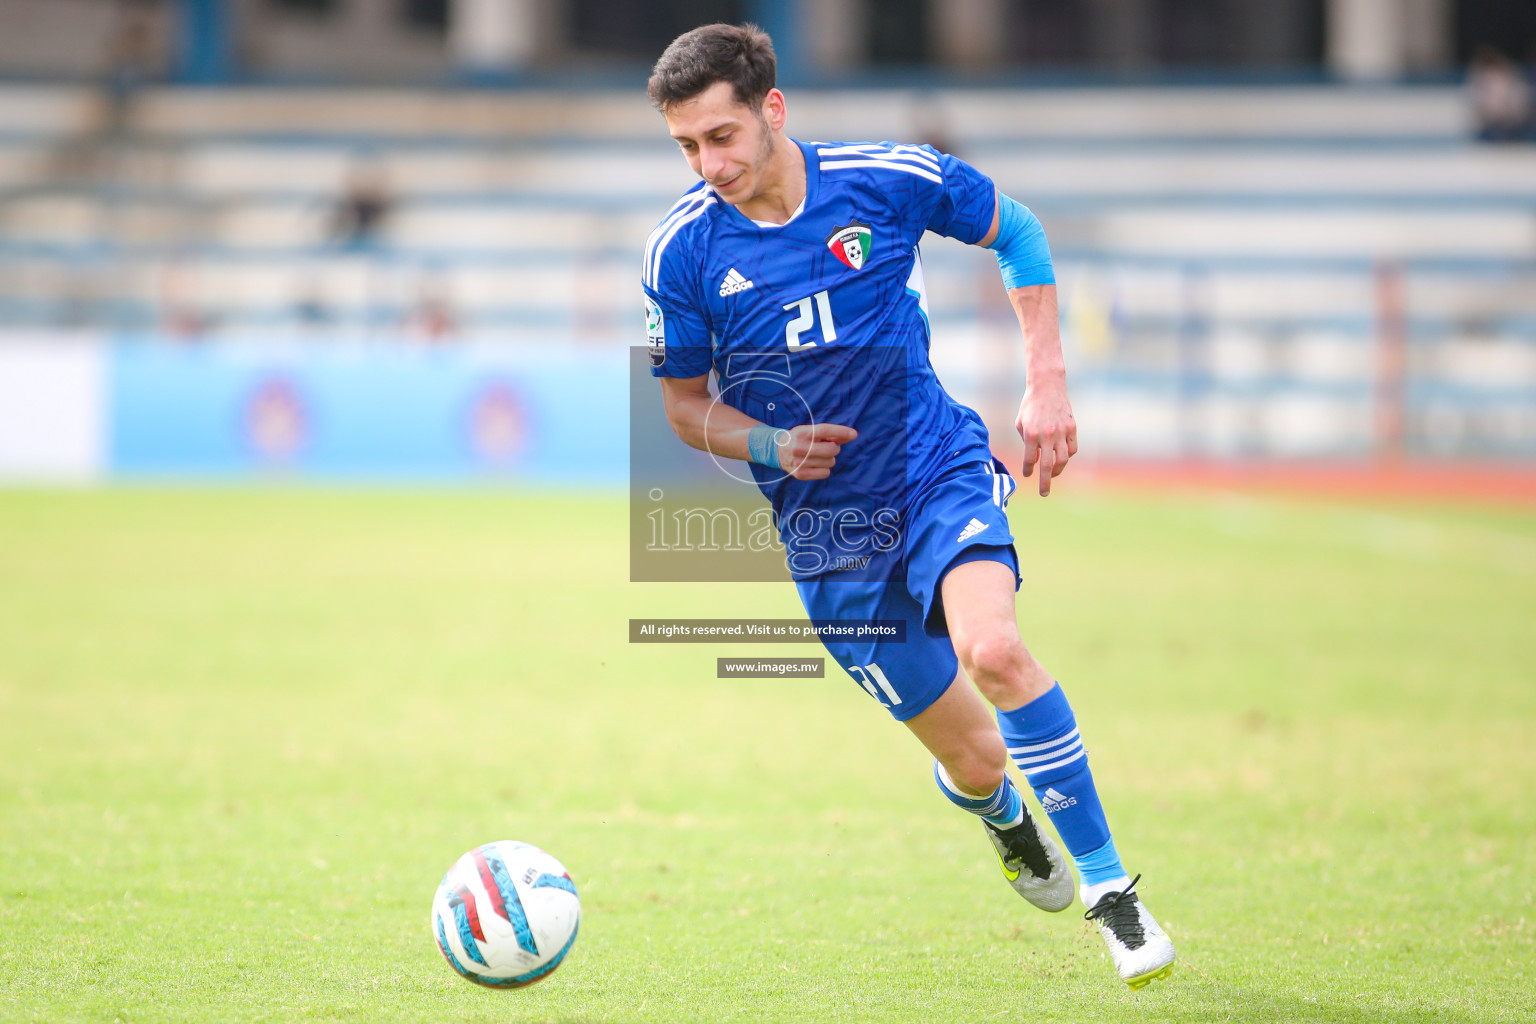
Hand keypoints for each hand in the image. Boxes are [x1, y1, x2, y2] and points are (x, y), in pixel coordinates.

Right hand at [777, 422, 857, 480]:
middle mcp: (800, 447)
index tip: (854, 434)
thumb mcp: (810, 431)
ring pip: (830, 462)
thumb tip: (850, 436)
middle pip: (831, 449)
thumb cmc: (799, 438)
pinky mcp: (801, 474)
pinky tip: (816, 464)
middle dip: (835, 448)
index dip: (841, 432)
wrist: (777, 451)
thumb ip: (829, 434)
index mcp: (802, 433)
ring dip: (830, 459)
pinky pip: (825, 473)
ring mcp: (800, 462)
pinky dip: (825, 469)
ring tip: (819, 456)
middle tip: (828, 447)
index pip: (825, 430)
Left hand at [1016, 379, 1076, 496]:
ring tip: (1051, 475)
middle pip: (1046, 466)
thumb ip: (1026, 442)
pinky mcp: (1072, 428)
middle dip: (1044, 483)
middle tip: (1044, 493)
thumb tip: (1034, 459)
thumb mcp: (1021, 422)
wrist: (1047, 386)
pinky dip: (1067, 456)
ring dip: (1057, 471)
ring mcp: (1061, 432)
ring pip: (1062, 460)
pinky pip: (1072, 449)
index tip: (1027, 475)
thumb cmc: (1030, 405)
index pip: (1030, 460)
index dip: (1028, 470)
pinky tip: (1061, 458)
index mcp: (1031, 434)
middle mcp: (1047, 435)